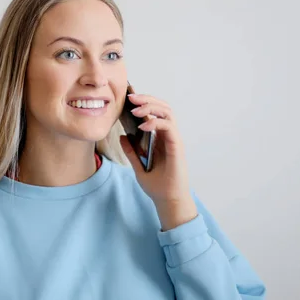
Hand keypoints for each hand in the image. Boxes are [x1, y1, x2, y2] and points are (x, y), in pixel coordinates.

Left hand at [119, 93, 197, 230]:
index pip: (155, 112)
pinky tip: (143, 126)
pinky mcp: (177, 146)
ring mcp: (174, 140)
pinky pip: (168, 127)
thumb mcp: (138, 166)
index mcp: (160, 138)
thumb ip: (131, 151)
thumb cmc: (157, 185)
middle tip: (130, 98)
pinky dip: (156, 122)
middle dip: (146, 99)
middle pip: (162, 107)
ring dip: (151, 107)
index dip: (144, 102)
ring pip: (167, 112)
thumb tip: (122, 136)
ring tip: (135, 109)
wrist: (167, 201)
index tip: (127, 99)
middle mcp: (169, 136)